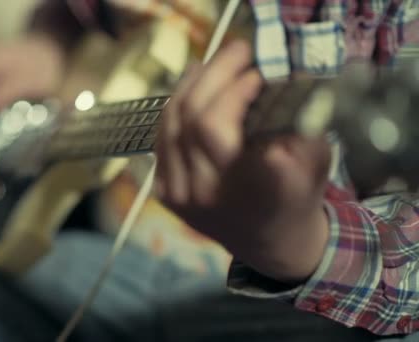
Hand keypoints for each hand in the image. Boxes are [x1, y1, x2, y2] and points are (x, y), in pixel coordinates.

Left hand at [155, 40, 330, 281]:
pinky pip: (163, 138)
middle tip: (239, 50)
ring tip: (218, 61)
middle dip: (216, 73)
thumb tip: (276, 75)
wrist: (268, 242)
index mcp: (250, 192)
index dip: (235, 92)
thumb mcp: (313, 163)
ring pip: (173, 122)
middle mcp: (207, 195)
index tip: (259, 71)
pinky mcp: (166, 193)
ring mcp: (181, 196)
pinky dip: (178, 106)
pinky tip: (194, 86)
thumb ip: (298, 122)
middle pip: (194, 118)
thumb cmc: (296, 197)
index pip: (220, 130)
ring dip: (194, 83)